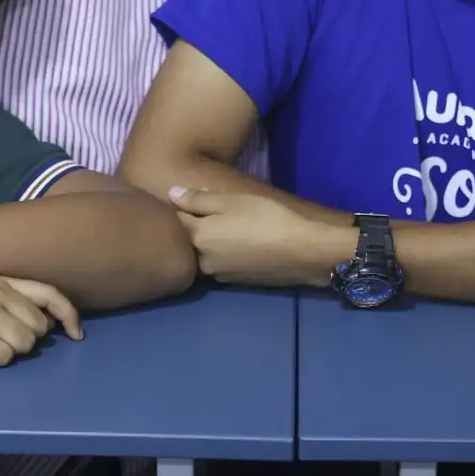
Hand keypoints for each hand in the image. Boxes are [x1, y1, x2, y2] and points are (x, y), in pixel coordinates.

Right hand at [0, 276, 81, 365]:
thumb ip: (10, 301)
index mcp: (0, 279)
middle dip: (25, 341)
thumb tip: (47, 323)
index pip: (50, 293)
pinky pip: (2, 358)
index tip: (75, 335)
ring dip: (7, 352)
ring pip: (23, 345)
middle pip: (38, 328)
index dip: (69, 316)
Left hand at [169, 187, 352, 286]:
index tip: (192, 197)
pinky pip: (221, 263)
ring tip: (229, 227)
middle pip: (189, 240)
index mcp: (198, 238)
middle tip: (214, 211)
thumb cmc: (267, 218)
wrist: (304, 251)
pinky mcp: (237, 282)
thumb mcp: (232, 201)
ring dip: (211, 242)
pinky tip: (241, 243)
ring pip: (205, 253)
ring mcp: (220, 275)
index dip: (182, 205)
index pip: (176, 218)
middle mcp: (203, 261)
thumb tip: (170, 193)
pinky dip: (225, 253)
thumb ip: (198, 199)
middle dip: (195, 226)